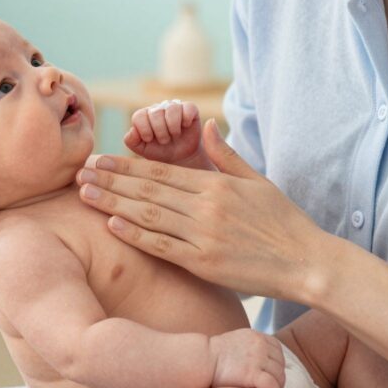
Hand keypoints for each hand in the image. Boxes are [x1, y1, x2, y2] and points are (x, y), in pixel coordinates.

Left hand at [76, 119, 330, 301]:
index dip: (127, 165)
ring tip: (86, 195)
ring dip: (113, 203)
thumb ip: (225, 155)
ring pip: (148, 215)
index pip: (161, 171)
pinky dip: (135, 235)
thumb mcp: (257, 179)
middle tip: (81, 173)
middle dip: (111, 180)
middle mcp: (206, 206)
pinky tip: (112, 225)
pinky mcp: (204, 262)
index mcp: (216, 183)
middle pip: (147, 189)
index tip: (101, 159)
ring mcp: (203, 235)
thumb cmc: (283, 221)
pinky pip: (162, 246)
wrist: (306, 261)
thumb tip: (205, 125)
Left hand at [124, 100, 208, 167]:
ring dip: (173, 126)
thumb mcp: (143, 150)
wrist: (181, 157)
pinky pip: (188, 107)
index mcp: (144, 116)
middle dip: (160, 131)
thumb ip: (132, 141)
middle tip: (164, 141)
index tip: (149, 139)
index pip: (139, 115)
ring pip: (172, 108)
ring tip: (175, 135)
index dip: (144, 129)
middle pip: (155, 113)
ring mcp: (174, 107)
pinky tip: (185, 126)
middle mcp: (158, 108)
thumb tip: (132, 130)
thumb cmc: (160, 152)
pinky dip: (186, 119)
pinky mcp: (190, 109)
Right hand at [209, 329, 285, 387]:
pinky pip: (272, 385)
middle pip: (280, 363)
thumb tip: (260, 358)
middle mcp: (260, 345)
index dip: (277, 362)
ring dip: (277, 386)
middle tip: (273, 386)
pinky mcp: (252, 374)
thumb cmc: (215, 355)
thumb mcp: (237, 340)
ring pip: (279, 375)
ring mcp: (257, 359)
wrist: (202, 359)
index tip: (272, 372)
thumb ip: (250, 345)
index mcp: (256, 336)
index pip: (277, 349)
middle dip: (278, 375)